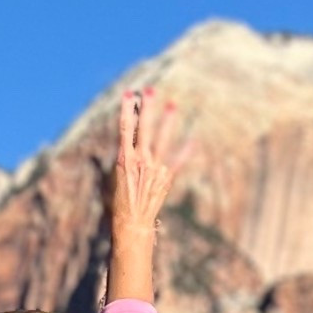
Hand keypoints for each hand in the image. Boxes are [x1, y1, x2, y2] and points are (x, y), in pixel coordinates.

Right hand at [103, 86, 188, 236]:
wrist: (132, 223)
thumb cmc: (122, 201)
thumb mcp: (118, 176)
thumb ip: (126, 154)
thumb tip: (129, 138)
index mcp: (124, 159)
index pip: (125, 129)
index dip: (127, 111)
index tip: (129, 94)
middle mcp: (139, 161)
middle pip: (143, 129)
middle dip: (147, 108)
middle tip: (150, 90)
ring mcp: (154, 169)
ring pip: (161, 140)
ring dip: (166, 122)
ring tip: (172, 104)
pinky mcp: (166, 178)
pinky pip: (178, 160)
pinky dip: (186, 150)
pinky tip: (194, 138)